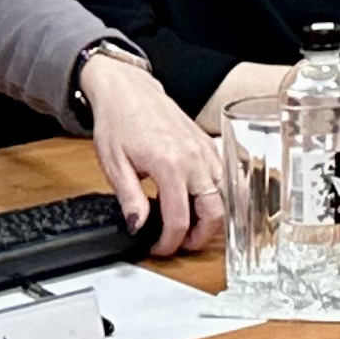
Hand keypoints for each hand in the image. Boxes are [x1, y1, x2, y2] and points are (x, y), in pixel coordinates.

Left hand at [83, 52, 223, 253]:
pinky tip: (198, 200)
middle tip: (181, 244)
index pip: (179, 219)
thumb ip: (130, 199)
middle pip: (215, 211)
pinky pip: (224, 176)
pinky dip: (217, 194)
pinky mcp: (208, 144)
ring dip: (211, 216)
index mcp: (169, 165)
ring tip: (190, 226)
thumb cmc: (119, 121)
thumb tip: (138, 226)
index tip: (159, 248)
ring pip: (225, 195)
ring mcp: (206, 150)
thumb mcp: (114, 165)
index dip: (170, 242)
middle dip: (200, 236)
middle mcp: (194, 158)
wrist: (128, 90)